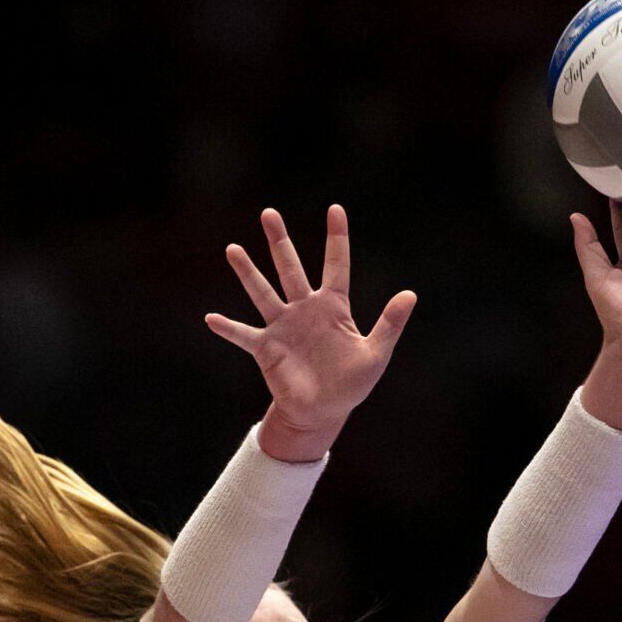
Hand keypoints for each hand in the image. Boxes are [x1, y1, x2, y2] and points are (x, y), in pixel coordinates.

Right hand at [208, 205, 416, 436]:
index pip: (336, 265)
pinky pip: (243, 335)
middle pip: (290, 268)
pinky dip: (228, 328)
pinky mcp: (267, 348)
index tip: (336, 209)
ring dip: (248, 272)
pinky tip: (211, 318)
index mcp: (333, 307)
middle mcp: (304, 310)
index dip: (337, 238)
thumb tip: (410, 294)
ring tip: (233, 249)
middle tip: (269, 213)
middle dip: (279, 242)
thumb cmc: (351, 384)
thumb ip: (390, 323)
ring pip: (263, 292)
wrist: (323, 412)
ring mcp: (283, 327)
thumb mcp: (376, 353)